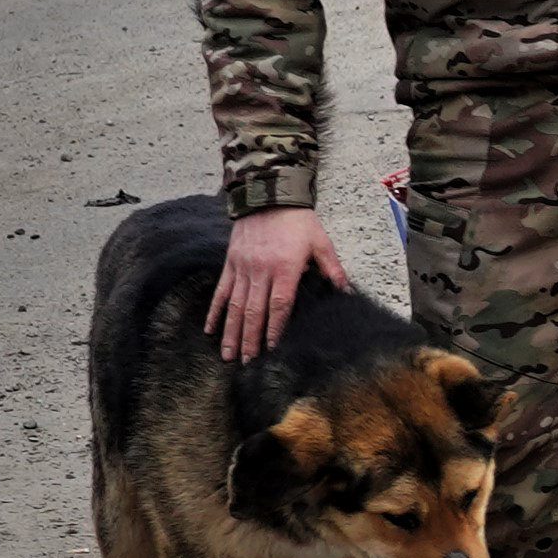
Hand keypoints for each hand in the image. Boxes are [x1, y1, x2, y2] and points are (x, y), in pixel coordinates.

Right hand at [209, 207, 347, 362]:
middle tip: (247, 361)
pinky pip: (222, 290)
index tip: (270, 348)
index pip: (279, 304)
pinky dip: (215, 311)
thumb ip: (333, 270)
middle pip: (254, 311)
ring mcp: (242, 267)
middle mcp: (260, 270)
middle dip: (250, 339)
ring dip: (231, 332)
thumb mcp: (322, 243)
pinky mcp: (231, 263)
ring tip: (228, 354)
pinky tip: (210, 329)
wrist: (268, 195)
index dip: (274, 327)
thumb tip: (346, 292)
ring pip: (235, 305)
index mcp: (284, 268)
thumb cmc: (298, 221)